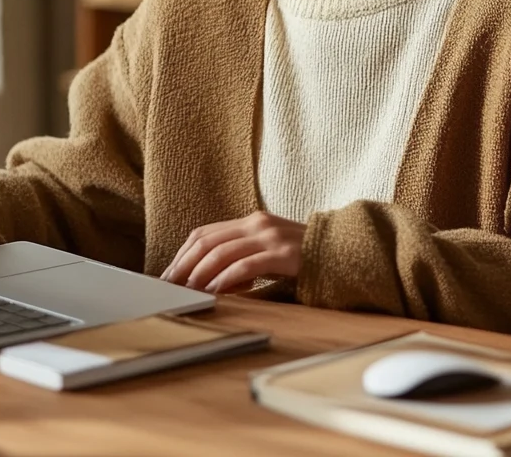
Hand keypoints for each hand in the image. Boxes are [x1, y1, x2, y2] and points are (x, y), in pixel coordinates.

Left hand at [161, 211, 304, 292]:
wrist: (342, 253)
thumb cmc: (302, 258)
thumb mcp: (267, 253)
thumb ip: (241, 259)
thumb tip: (209, 280)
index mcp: (250, 221)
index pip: (204, 233)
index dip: (182, 253)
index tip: (168, 274)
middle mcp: (257, 224)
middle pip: (208, 241)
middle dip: (184, 264)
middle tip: (170, 285)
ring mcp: (271, 237)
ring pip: (222, 252)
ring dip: (200, 273)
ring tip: (188, 289)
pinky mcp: (283, 254)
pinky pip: (247, 265)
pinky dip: (226, 278)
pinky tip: (215, 290)